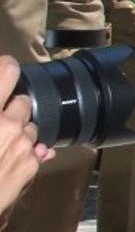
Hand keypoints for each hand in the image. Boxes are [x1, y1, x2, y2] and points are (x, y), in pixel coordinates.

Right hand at [0, 56, 55, 216]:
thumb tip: (10, 115)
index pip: (7, 71)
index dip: (6, 68)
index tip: (5, 68)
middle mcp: (6, 123)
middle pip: (23, 101)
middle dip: (12, 108)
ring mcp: (21, 143)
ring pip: (31, 126)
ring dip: (19, 131)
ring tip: (0, 145)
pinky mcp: (31, 163)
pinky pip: (35, 148)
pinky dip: (25, 151)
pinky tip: (6, 161)